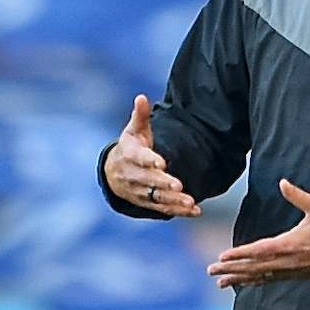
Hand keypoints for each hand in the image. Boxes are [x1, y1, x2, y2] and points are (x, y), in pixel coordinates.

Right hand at [104, 94, 199, 216]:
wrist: (114, 174)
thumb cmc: (130, 147)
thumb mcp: (133, 130)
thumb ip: (140, 115)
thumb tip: (141, 97)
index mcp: (130, 156)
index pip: (139, 158)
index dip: (150, 160)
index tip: (161, 162)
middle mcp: (134, 176)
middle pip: (149, 181)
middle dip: (163, 183)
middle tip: (179, 185)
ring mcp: (141, 192)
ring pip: (157, 198)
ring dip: (174, 201)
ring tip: (191, 201)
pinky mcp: (148, 203)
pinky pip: (164, 209)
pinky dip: (179, 211)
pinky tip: (195, 211)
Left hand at [207, 179, 309, 287]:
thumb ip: (297, 195)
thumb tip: (282, 183)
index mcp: (290, 244)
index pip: (259, 251)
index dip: (239, 255)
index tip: (222, 257)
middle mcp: (288, 261)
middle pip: (254, 268)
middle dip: (232, 270)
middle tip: (212, 271)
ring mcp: (292, 270)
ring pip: (261, 277)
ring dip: (241, 279)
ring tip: (222, 282)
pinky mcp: (297, 275)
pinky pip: (272, 280)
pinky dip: (256, 281)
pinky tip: (247, 282)